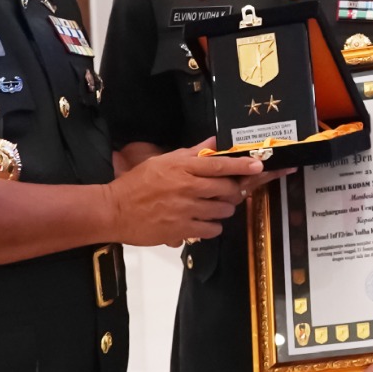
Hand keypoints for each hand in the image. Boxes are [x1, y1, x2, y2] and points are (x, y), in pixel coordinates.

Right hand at [106, 138, 268, 246]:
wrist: (114, 210)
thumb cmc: (138, 183)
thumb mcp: (163, 161)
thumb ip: (192, 153)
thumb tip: (215, 142)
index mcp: (183, 168)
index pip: (220, 165)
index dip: (242, 166)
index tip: (258, 165)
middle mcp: (187, 187)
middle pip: (227, 189)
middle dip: (233, 191)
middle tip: (228, 192)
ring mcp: (185, 210)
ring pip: (223, 210)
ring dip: (223, 209)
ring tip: (213, 206)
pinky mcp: (182, 230)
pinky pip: (211, 229)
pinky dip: (212, 226)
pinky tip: (203, 221)